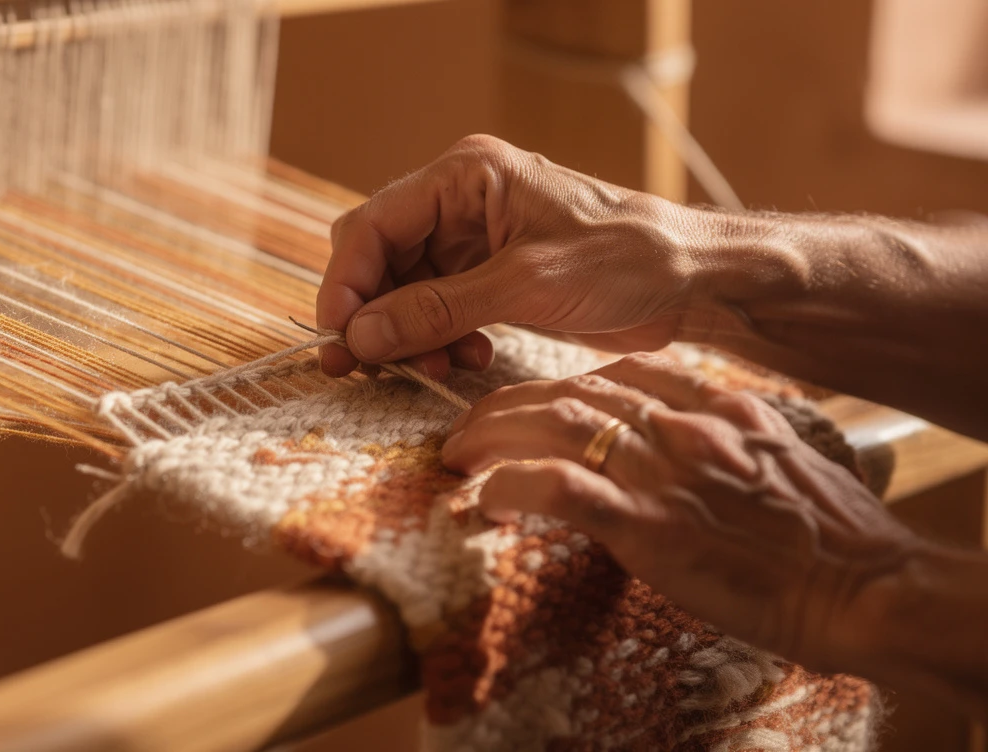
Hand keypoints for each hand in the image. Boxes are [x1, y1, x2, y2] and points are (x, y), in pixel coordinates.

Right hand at [317, 135, 717, 378]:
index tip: (340, 336)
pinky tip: (463, 358)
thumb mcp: (526, 285)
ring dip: (407, 333)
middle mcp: (462, 202)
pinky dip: (438, 338)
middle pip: (380, 257)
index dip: (347, 282)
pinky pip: (437, 309)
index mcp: (467, 176)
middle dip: (373, 312)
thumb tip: (362, 334)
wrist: (694, 282)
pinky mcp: (491, 276)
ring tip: (431, 368)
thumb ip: (437, 309)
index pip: (374, 224)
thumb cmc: (627, 259)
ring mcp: (475, 240)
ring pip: (404, 289)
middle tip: (365, 365)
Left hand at [440, 352, 924, 671]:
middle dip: (511, 403)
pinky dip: (510, 486)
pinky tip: (483, 499)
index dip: (562, 383)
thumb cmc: (833, 538)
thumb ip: (727, 446)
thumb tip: (687, 455)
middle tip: (470, 426)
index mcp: (718, 406)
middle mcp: (684, 424)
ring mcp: (664, 469)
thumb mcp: (782, 465)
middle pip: (575, 390)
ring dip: (495, 434)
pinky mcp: (647, 523)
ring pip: (555, 424)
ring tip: (457, 454)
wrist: (862, 585)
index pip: (621, 374)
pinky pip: (558, 488)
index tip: (531, 400)